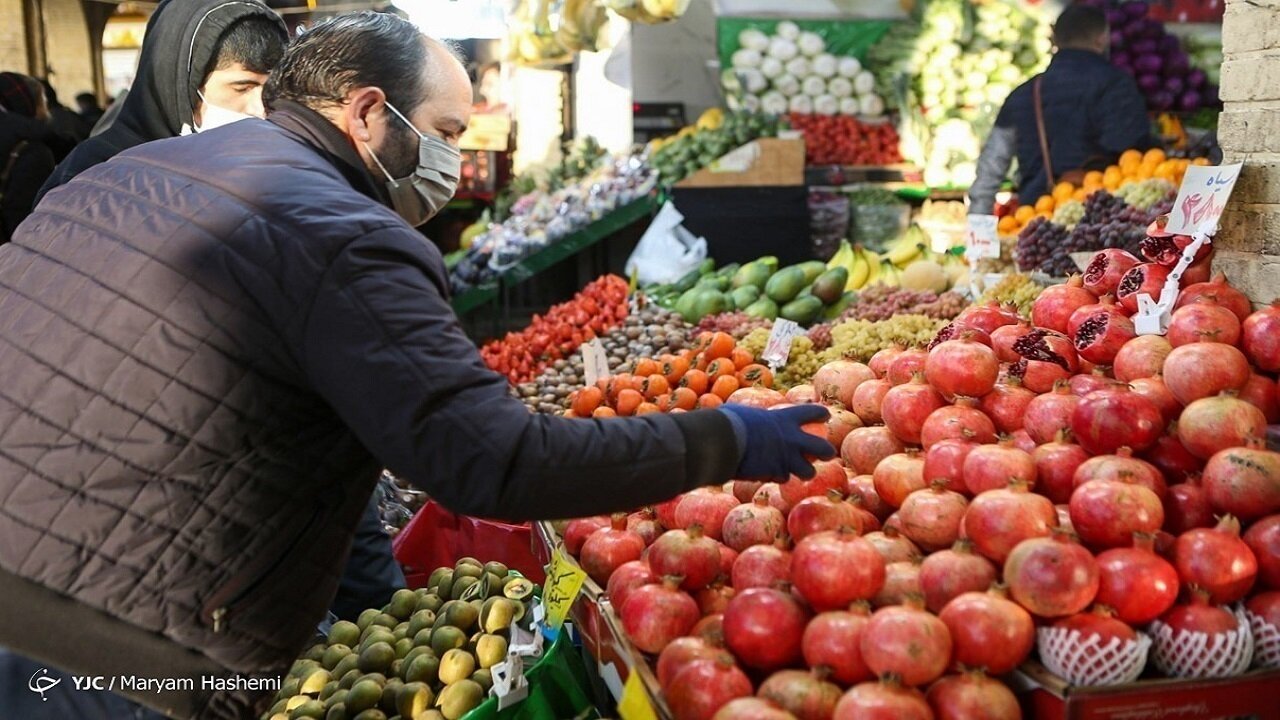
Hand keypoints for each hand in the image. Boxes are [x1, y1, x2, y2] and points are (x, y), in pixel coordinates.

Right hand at [719, 404, 835, 480]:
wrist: (722, 443)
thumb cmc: (729, 422)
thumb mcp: (746, 412)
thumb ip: (756, 416)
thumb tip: (746, 415)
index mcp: (785, 418)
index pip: (812, 412)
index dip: (821, 414)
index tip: (825, 415)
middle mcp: (792, 439)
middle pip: (823, 448)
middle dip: (827, 452)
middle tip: (827, 453)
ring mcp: (785, 459)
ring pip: (808, 471)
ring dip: (805, 472)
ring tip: (803, 472)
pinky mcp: (775, 474)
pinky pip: (782, 478)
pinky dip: (778, 477)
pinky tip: (771, 475)